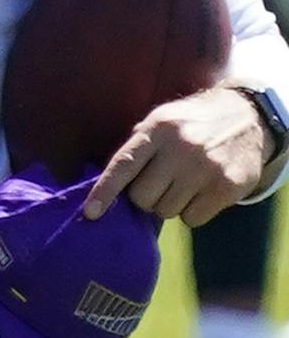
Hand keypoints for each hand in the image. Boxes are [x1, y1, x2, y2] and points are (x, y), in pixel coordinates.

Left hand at [84, 86, 272, 225]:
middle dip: (148, 197)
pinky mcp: (227, 186)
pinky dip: (195, 211)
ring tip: (187, 181)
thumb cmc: (191, 126)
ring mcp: (206, 167)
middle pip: (143, 198)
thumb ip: (135, 150)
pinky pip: (193, 219)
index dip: (104, 191)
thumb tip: (101, 190)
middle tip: (164, 181)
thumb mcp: (161, 122)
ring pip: (167, 212)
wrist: (248, 117)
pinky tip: (204, 190)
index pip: (123, 165)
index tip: (90, 214)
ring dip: (172, 204)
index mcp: (158, 129)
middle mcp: (181, 147)